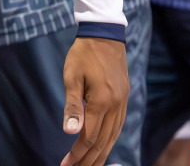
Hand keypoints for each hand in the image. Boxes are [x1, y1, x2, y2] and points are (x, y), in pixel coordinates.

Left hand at [61, 36, 129, 165]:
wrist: (105, 37)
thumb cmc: (83, 55)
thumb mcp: (71, 77)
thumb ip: (71, 106)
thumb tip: (70, 132)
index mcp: (102, 103)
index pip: (89, 137)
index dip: (77, 154)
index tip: (65, 164)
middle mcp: (116, 108)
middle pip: (103, 142)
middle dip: (89, 160)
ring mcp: (123, 105)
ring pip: (112, 137)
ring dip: (101, 154)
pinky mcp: (124, 101)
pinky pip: (118, 127)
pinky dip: (110, 141)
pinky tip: (103, 147)